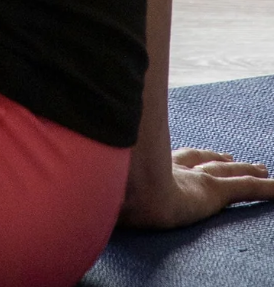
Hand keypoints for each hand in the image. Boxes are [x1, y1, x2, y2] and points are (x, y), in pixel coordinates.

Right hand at [118, 147, 273, 228]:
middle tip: (232, 156)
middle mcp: (178, 169)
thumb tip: (92, 183)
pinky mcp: (213, 192)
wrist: (130, 194)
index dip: (194, 156)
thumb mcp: (110, 184)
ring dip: (247, 170)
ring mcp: (197, 179)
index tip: (203, 154)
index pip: (180, 159)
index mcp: (155, 168)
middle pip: (206, 161)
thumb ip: (106, 183)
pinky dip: (265, 188)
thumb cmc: (114, 191)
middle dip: (219, 158)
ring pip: (229, 173)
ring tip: (261, 169)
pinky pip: (245, 189)